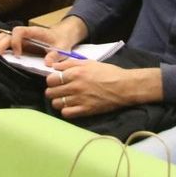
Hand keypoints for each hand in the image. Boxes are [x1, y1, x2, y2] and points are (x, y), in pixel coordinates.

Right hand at [0, 16, 86, 56]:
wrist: (63, 35)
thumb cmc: (61, 40)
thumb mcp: (62, 48)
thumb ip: (55, 55)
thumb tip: (47, 64)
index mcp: (34, 32)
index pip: (18, 31)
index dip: (15, 42)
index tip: (18, 55)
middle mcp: (25, 34)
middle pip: (7, 34)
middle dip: (1, 45)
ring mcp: (21, 39)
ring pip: (4, 38)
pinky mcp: (20, 45)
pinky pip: (7, 44)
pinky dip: (1, 49)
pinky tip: (1, 59)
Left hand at [43, 58, 158, 117]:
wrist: (124, 86)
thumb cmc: (108, 72)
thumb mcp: (89, 62)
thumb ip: (70, 63)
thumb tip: (54, 66)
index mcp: (76, 73)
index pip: (51, 79)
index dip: (51, 80)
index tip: (56, 81)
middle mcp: (75, 86)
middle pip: (51, 92)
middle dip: (53, 91)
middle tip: (59, 90)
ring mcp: (80, 99)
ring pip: (56, 104)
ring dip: (58, 101)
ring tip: (64, 99)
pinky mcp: (85, 110)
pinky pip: (66, 113)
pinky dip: (66, 111)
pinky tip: (71, 106)